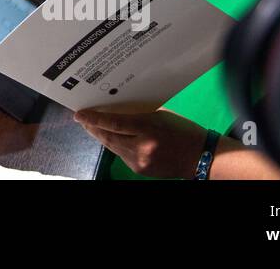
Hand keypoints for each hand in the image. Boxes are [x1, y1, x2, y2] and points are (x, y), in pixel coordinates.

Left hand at [75, 108, 209, 178]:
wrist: (200, 156)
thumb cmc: (181, 130)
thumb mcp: (159, 115)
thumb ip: (137, 114)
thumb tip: (115, 110)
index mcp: (148, 129)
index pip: (114, 123)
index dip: (94, 119)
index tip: (79, 114)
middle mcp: (141, 147)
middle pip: (108, 137)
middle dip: (92, 128)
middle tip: (81, 118)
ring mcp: (139, 161)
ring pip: (112, 147)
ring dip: (100, 136)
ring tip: (91, 125)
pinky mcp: (139, 169)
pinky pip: (121, 154)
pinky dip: (113, 144)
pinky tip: (109, 137)